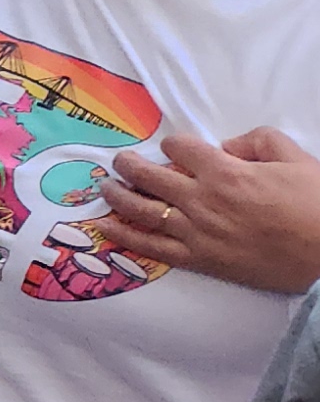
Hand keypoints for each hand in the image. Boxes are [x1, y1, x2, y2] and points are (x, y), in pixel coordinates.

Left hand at [90, 127, 319, 292]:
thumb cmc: (317, 205)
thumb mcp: (294, 159)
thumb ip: (258, 142)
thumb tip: (227, 146)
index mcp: (225, 172)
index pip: (179, 149)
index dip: (174, 145)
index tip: (174, 149)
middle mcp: (202, 200)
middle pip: (149, 177)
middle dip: (129, 166)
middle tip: (119, 162)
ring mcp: (196, 232)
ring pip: (142, 210)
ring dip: (117, 196)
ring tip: (106, 187)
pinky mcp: (199, 260)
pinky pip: (151, 247)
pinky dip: (123, 235)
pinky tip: (103, 226)